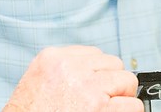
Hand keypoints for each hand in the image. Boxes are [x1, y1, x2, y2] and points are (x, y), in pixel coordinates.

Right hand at [3, 46, 142, 111]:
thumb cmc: (28, 111)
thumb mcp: (38, 80)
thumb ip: (63, 70)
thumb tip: (93, 70)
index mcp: (52, 58)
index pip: (93, 54)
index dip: (97, 74)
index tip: (93, 87)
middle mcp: (70, 67)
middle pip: (112, 64)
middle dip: (111, 82)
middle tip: (102, 100)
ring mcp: (86, 86)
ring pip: (126, 80)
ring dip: (121, 96)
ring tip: (106, 108)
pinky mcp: (100, 108)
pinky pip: (132, 105)